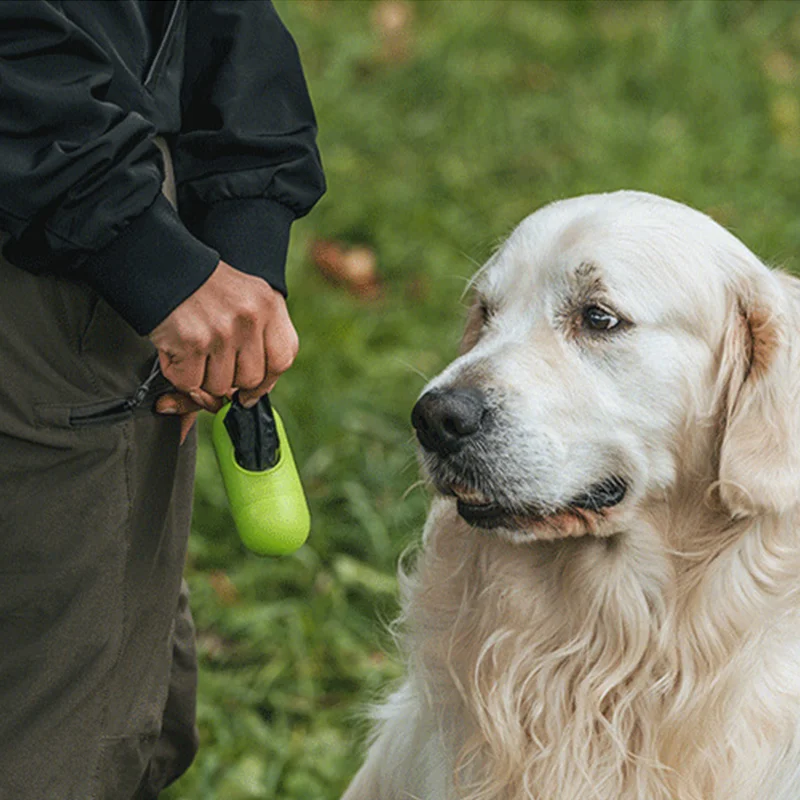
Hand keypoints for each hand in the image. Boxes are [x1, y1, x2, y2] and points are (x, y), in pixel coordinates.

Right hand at [151, 260, 298, 440]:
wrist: (161, 263)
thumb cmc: (204, 286)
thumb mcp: (245, 298)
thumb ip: (258, 337)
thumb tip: (249, 395)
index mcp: (269, 305)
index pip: (282, 359)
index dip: (266, 382)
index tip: (250, 392)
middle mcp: (250, 319)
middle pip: (249, 379)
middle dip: (228, 380)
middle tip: (211, 363)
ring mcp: (222, 331)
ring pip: (218, 386)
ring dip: (201, 377)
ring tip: (193, 349)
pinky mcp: (192, 342)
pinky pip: (189, 383)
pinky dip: (178, 374)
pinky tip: (176, 351)